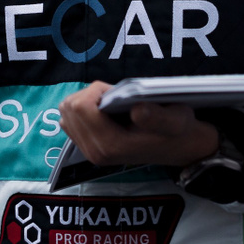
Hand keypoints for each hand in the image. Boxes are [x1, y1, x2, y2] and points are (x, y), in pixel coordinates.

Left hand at [56, 82, 219, 167]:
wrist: (176, 147)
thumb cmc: (176, 129)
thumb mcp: (177, 118)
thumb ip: (158, 116)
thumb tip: (137, 111)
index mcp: (112, 145)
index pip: (80, 107)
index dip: (97, 91)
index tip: (118, 93)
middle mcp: (95, 152)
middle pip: (69, 108)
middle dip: (89, 94)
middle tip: (114, 98)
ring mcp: (89, 152)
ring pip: (66, 113)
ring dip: (85, 101)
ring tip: (110, 105)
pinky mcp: (87, 148)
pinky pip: (70, 120)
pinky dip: (82, 110)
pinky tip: (104, 112)